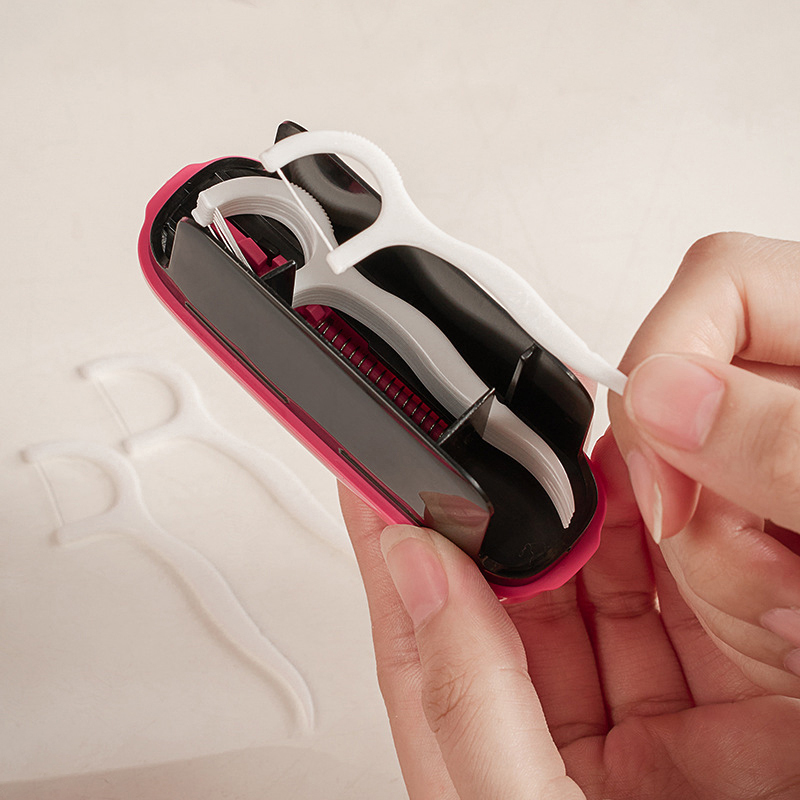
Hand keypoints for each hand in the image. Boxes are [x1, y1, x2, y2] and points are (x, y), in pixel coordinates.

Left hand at [339, 430, 799, 799]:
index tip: (375, 463)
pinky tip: (659, 509)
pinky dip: (670, 560)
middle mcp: (545, 740)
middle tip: (503, 442)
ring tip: (579, 457)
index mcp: (476, 765)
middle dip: (509, 513)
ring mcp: (631, 734)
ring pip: (597, 596)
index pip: (415, 624)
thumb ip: (462, 692)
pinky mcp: (710, 730)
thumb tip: (413, 568)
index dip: (390, 534)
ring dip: (590, 524)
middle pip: (514, 595)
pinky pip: (678, 620)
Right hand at [608, 233, 799, 695]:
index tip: (672, 490)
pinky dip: (741, 607)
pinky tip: (795, 625)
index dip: (665, 373)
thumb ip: (790, 442)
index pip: (718, 286)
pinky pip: (709, 547)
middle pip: (680, 410)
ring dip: (729, 584)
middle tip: (782, 588)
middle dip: (706, 523)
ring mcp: (787, 450)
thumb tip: (661, 395)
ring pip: (684, 493)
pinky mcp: (774, 509)